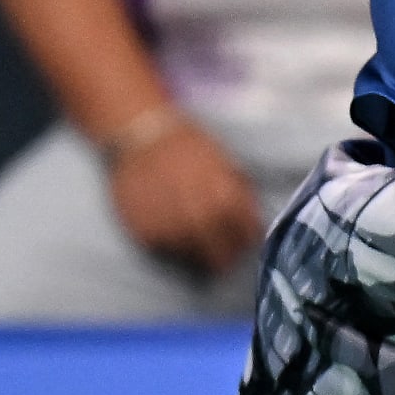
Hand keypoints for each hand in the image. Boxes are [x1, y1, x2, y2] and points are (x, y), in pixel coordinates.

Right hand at [106, 116, 264, 274]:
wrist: (140, 134)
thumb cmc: (189, 146)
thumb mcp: (226, 163)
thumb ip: (242, 195)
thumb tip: (254, 223)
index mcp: (226, 198)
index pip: (248, 237)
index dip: (249, 240)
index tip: (246, 239)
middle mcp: (201, 217)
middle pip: (223, 257)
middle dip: (227, 255)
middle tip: (224, 250)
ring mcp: (172, 229)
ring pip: (195, 259)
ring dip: (200, 252)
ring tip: (197, 236)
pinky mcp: (147, 235)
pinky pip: (167, 252)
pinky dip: (174, 246)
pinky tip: (173, 228)